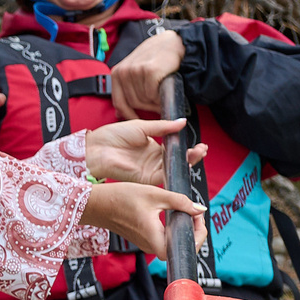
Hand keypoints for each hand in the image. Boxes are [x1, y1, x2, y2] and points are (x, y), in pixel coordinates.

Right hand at [82, 180, 205, 256]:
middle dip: (193, 234)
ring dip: (183, 232)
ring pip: (172, 244)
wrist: (94, 203)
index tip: (197, 217)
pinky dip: (172, 231)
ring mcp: (145, 243)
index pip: (183, 249)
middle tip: (194, 215)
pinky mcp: (141, 239)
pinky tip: (172, 216)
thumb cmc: (120, 198)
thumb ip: (180, 202)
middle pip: (180, 249)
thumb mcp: (154, 194)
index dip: (197, 236)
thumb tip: (200, 209)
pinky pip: (162, 240)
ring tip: (186, 214)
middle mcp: (150, 245)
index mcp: (154, 236)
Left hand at [84, 117, 205, 185]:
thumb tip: (183, 121)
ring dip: (188, 162)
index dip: (188, 147)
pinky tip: (186, 165)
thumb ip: (164, 127)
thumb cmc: (113, 135)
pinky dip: (176, 172)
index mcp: (152, 147)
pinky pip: (165, 177)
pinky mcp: (146, 178)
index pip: (175, 149)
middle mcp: (153, 160)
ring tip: (198, 153)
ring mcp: (150, 169)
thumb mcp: (142, 127)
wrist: (96, 147)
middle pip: (178, 160)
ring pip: (174, 168)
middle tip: (203, 149)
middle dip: (192, 155)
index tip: (201, 143)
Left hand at [107, 29, 185, 119]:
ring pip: (145, 100)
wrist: (173, 43)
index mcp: (117, 73)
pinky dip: (161, 96)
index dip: (128, 114)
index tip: (136, 119)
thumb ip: (128, 89)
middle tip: (158, 100)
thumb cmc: (156, 58)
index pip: (118, 102)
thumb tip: (120, 113)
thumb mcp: (135, 71)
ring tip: (162, 92)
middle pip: (134, 103)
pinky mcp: (149, 71)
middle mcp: (123, 72)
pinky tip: (165, 88)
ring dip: (155, 101)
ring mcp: (135, 71)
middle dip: (147, 106)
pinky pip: (154, 95)